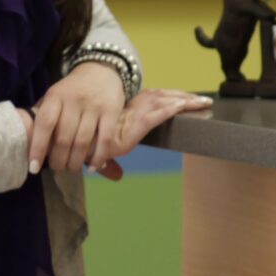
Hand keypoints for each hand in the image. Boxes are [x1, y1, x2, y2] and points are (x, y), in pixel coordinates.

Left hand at [26, 62, 125, 175]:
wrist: (101, 70)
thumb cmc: (72, 90)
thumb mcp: (55, 96)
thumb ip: (45, 116)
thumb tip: (31, 145)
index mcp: (56, 96)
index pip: (44, 124)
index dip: (37, 147)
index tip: (33, 167)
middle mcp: (74, 100)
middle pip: (64, 138)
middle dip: (58, 159)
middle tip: (57, 168)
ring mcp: (94, 106)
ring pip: (83, 142)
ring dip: (75, 161)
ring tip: (71, 168)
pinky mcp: (112, 111)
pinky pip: (105, 139)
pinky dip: (99, 157)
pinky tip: (93, 167)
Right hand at [88, 89, 215, 179]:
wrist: (69, 140)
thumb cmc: (83, 143)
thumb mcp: (100, 151)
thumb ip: (110, 163)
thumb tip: (117, 177)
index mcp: (128, 109)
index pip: (156, 99)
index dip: (174, 98)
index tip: (192, 99)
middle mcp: (131, 108)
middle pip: (164, 98)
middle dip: (185, 98)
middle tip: (206, 101)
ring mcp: (131, 115)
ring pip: (163, 104)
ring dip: (184, 102)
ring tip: (204, 103)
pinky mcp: (131, 127)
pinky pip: (154, 116)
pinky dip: (169, 110)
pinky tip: (183, 107)